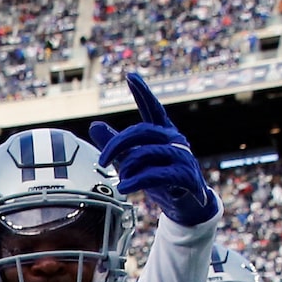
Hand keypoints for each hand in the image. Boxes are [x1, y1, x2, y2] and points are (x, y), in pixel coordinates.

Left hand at [91, 75, 216, 225]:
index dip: (143, 92)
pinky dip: (136, 181)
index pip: (153, 109)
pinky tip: (125, 187)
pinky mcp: (185, 177)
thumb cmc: (161, 179)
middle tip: (102, 161)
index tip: (130, 76)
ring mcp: (182, 157)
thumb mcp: (134, 160)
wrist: (186, 205)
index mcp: (164, 132)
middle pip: (141, 131)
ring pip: (146, 153)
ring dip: (127, 167)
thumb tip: (94, 125)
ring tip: (121, 180)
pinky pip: (156, 175)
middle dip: (116, 145)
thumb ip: (116, 144)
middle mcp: (175, 140)